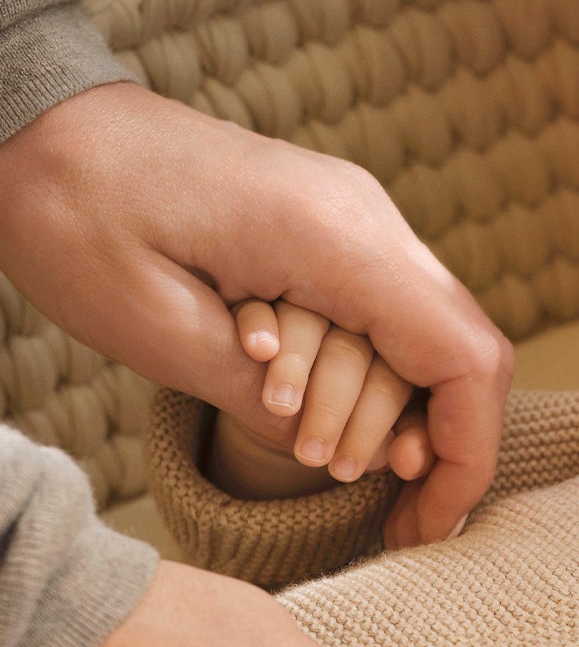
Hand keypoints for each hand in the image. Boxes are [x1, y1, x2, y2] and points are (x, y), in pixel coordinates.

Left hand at [0, 81, 508, 543]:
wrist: (36, 122)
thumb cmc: (74, 212)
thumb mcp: (155, 328)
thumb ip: (259, 398)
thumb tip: (342, 458)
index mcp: (333, 236)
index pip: (463, 358)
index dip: (467, 457)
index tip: (427, 523)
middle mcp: (366, 221)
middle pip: (466, 355)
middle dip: (439, 452)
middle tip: (390, 524)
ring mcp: (355, 221)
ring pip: (431, 343)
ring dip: (389, 418)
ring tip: (321, 463)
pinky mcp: (333, 233)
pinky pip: (390, 320)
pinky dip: (372, 383)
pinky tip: (318, 420)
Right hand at [212, 299, 436, 505]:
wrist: (286, 418)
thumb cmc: (340, 432)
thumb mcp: (365, 445)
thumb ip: (396, 451)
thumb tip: (408, 462)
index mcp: (392, 354)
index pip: (388, 384)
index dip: (368, 428)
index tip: (344, 471)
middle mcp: (353, 323)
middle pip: (348, 356)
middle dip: (329, 410)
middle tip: (310, 455)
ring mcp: (304, 305)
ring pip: (306, 325)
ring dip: (293, 367)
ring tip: (280, 407)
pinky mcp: (258, 300)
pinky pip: (260, 305)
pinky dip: (260, 326)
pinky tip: (258, 350)